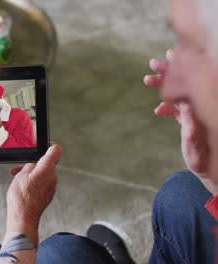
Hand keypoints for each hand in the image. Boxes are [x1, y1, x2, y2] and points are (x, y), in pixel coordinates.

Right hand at [5, 144, 62, 244]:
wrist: (23, 218)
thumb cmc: (21, 198)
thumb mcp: (21, 175)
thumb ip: (30, 165)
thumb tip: (34, 163)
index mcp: (47, 169)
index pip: (56, 150)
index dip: (49, 145)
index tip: (42, 145)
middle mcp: (53, 177)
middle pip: (47, 163)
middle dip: (34, 163)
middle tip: (20, 168)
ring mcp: (52, 187)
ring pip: (43, 173)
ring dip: (32, 173)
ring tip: (19, 179)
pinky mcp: (48, 194)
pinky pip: (42, 182)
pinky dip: (34, 181)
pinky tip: (23, 187)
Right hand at [145, 50, 217, 193]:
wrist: (209, 170)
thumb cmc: (203, 160)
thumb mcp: (195, 147)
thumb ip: (190, 129)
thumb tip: (185, 110)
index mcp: (203, 109)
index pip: (193, 83)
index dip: (181, 68)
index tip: (169, 57)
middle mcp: (201, 107)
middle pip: (186, 82)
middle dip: (169, 72)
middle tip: (152, 64)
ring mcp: (196, 111)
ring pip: (180, 92)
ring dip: (164, 85)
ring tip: (147, 79)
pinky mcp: (190, 118)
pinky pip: (178, 106)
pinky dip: (167, 105)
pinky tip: (158, 111)